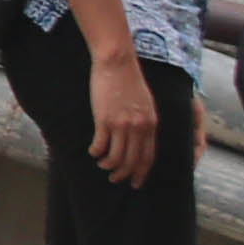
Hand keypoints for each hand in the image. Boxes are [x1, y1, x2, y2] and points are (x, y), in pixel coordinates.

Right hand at [87, 43, 158, 187]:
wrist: (118, 62)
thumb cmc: (129, 79)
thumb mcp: (146, 102)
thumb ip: (145, 120)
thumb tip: (140, 137)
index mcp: (151, 124)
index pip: (148, 156)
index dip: (141, 172)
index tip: (136, 182)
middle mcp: (139, 128)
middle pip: (133, 161)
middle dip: (124, 174)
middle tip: (116, 179)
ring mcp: (122, 124)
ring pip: (116, 157)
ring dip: (108, 166)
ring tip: (102, 166)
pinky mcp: (104, 119)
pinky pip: (101, 145)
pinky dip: (96, 153)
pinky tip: (92, 152)